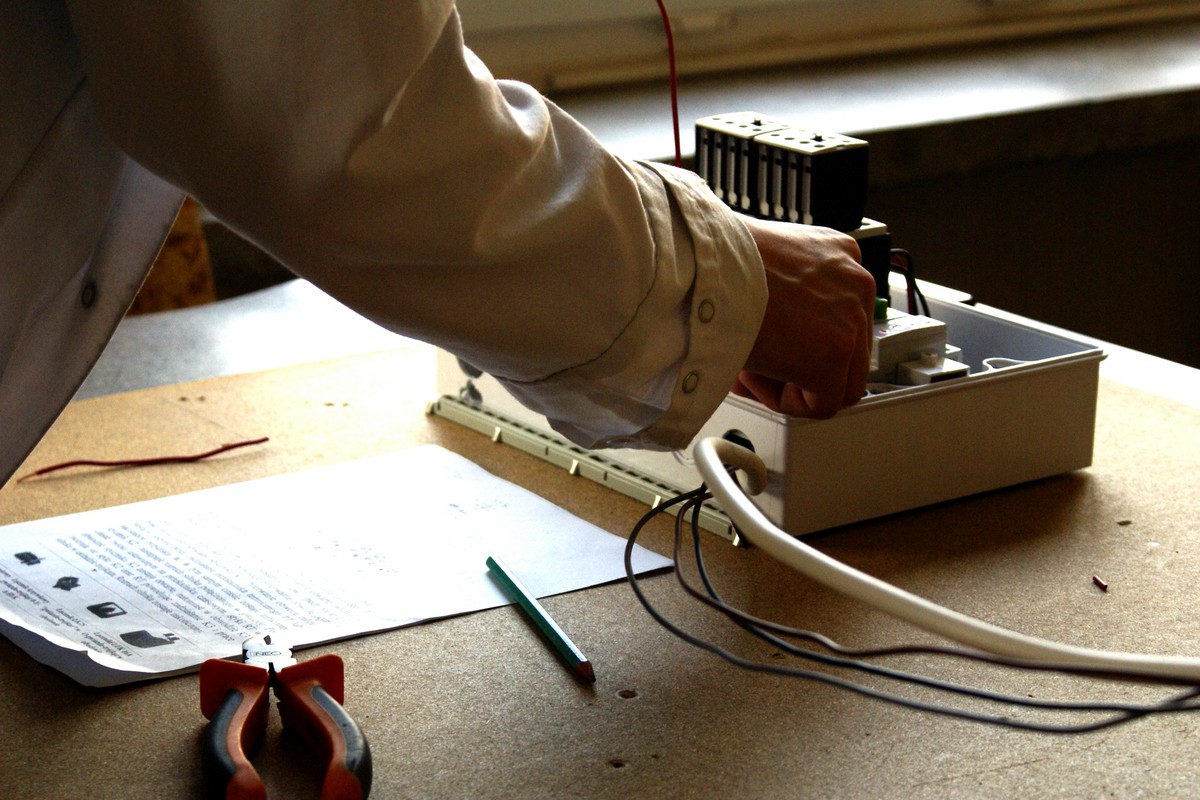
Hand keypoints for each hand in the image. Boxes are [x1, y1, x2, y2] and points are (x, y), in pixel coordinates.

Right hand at [734, 217, 875, 417]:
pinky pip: (822, 404)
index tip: (767, 344)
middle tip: (756, 364)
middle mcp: (855, 282)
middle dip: (798, 367)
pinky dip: (784, 402)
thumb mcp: (764, 262)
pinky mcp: (835, 354)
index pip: (840, 318)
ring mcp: (851, 319)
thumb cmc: (716, 261)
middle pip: (846, 352)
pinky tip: (752, 374)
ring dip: (791, 384)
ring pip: (838, 383)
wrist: (702, 265)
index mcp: (838, 254)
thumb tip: (778, 339)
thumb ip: (783, 294)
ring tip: (749, 367)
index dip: (799, 342)